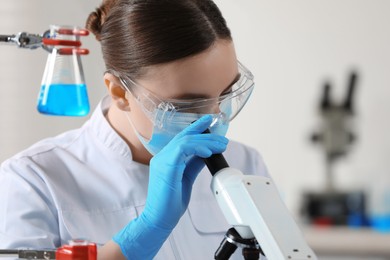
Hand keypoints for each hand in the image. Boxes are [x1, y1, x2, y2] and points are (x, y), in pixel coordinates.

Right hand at [113, 115, 228, 258]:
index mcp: (167, 159)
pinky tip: (208, 153)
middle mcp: (162, 156)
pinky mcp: (165, 166)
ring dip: (206, 141)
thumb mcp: (187, 178)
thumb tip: (206, 154)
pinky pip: (182, 149)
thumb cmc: (170, 202)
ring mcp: (162, 160)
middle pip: (185, 136)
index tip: (210, 121)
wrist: (159, 218)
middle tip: (223, 140)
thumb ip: (194, 164)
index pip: (182, 138)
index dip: (196, 127)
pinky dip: (197, 148)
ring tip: (220, 146)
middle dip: (207, 135)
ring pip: (185, 140)